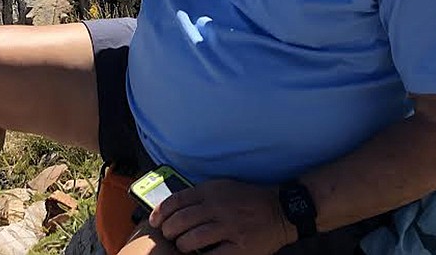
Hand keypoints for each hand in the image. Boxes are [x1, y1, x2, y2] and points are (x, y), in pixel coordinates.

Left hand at [147, 179, 293, 254]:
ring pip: (192, 239)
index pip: (176, 200)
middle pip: (180, 221)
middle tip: (168, 236)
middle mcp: (218, 207)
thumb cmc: (247, 199)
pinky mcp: (240, 247)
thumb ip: (200, 195)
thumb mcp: (222, 188)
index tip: (155, 221)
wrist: (280, 210)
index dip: (160, 212)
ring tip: (182, 246)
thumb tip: (174, 207)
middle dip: (169, 231)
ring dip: (182, 245)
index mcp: (211, 191)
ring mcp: (229, 228)